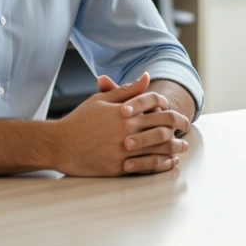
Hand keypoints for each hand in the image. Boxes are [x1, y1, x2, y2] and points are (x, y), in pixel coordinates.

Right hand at [50, 72, 189, 176]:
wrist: (59, 145)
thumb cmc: (80, 120)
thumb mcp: (101, 100)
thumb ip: (127, 90)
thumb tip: (148, 76)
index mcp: (123, 111)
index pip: (155, 103)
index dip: (166, 103)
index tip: (171, 108)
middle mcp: (126, 130)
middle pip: (163, 125)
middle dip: (179, 125)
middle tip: (186, 126)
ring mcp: (123, 150)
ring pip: (159, 148)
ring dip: (175, 147)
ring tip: (183, 146)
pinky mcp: (119, 168)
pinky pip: (148, 166)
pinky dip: (162, 164)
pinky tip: (169, 162)